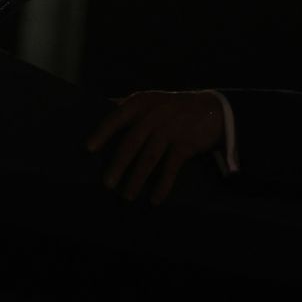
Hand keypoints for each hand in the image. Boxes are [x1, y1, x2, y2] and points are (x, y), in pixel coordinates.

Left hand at [85, 90, 223, 204]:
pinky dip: (162, 185)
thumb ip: (130, 108)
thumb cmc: (173, 108)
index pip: (116, 118)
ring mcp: (170, 129)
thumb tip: (103, 113)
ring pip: (149, 158)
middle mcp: (154, 115)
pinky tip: (155, 199)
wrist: (212, 110)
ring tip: (126, 196)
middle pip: (131, 142)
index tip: (88, 149)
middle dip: (118, 165)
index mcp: (141, 103)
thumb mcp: (152, 101)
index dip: (102, 133)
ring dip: (137, 179)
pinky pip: (170, 168)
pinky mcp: (185, 144)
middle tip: (107, 184)